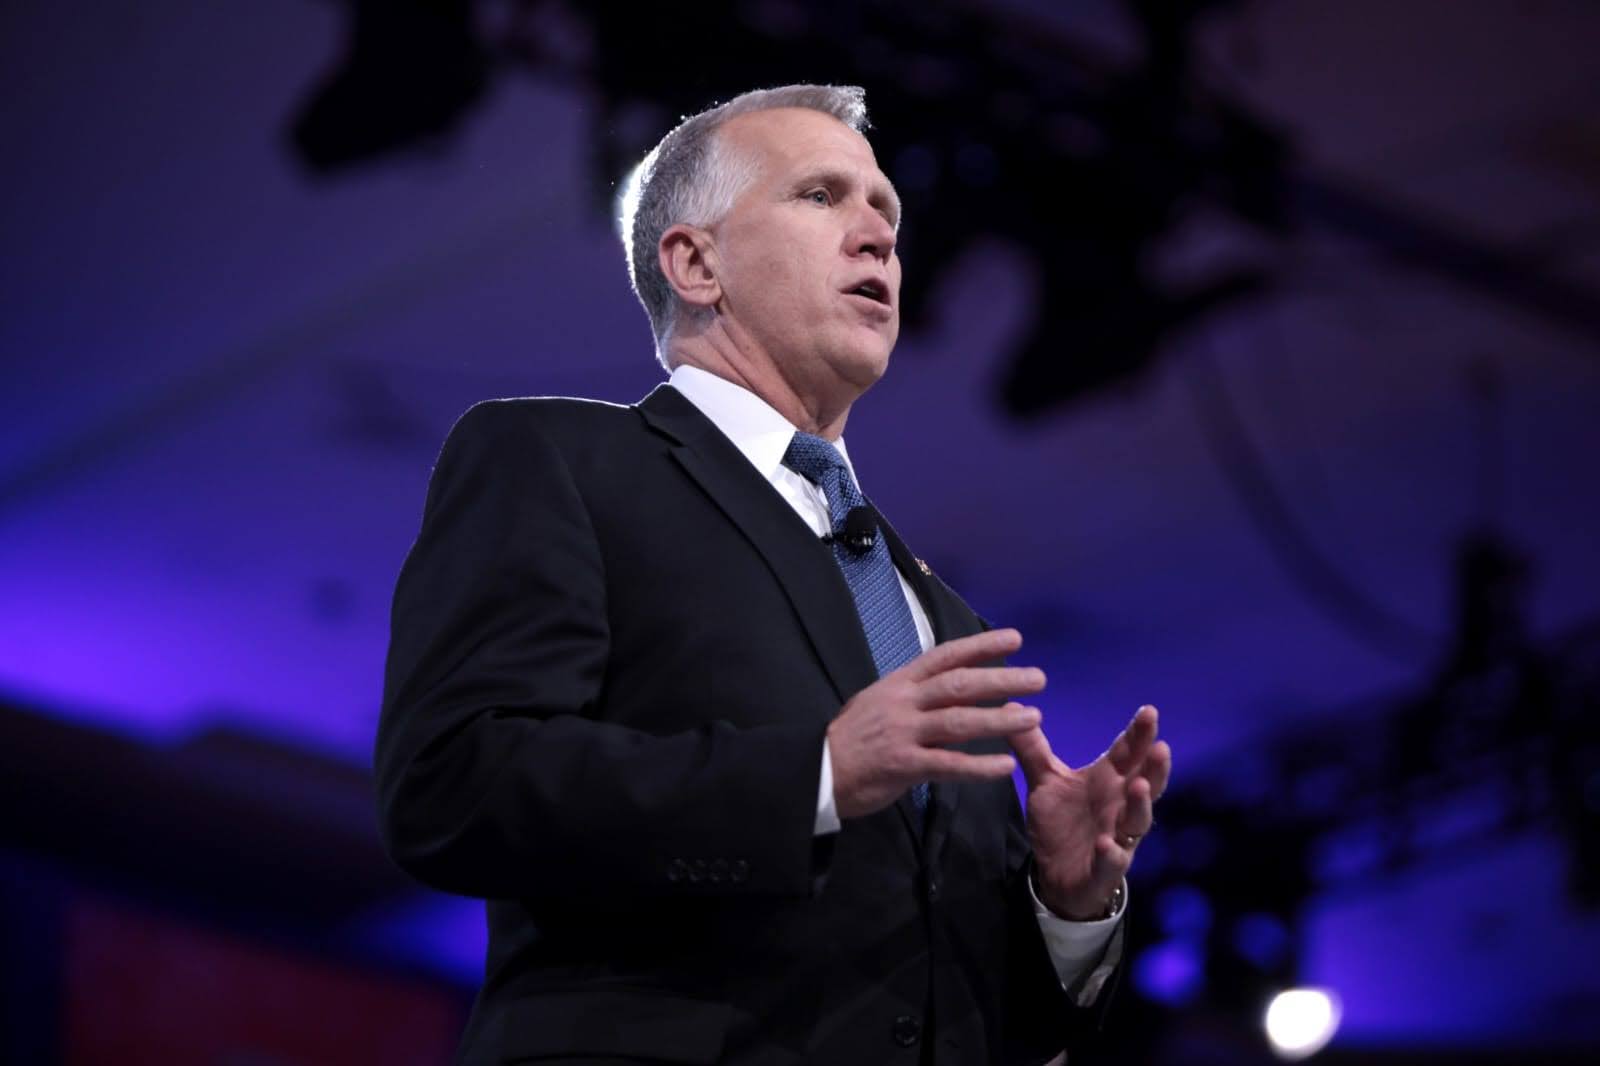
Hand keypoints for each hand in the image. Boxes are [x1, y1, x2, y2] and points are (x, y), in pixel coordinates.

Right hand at [828, 628, 1045, 819]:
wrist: (815, 770)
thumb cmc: (850, 738)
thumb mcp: (877, 701)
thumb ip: (911, 693)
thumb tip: (945, 683)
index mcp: (899, 683)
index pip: (945, 656)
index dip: (981, 646)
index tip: (1016, 639)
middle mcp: (904, 702)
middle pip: (959, 685)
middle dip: (1001, 680)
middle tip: (1038, 678)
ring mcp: (903, 733)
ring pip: (958, 721)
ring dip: (999, 718)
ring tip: (1034, 717)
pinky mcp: (903, 765)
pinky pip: (947, 764)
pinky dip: (978, 766)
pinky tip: (1005, 768)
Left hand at [1012, 705, 1171, 919]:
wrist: (1057, 874)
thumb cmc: (1062, 821)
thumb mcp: (1045, 781)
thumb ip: (1033, 748)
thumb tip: (1014, 706)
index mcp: (1108, 781)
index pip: (1128, 753)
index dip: (1140, 734)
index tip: (1149, 711)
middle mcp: (1120, 806)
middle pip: (1146, 783)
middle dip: (1155, 767)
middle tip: (1160, 747)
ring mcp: (1117, 837)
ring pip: (1138, 821)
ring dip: (1141, 805)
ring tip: (1140, 787)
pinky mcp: (1106, 868)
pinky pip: (1113, 861)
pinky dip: (1111, 853)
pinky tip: (1105, 844)